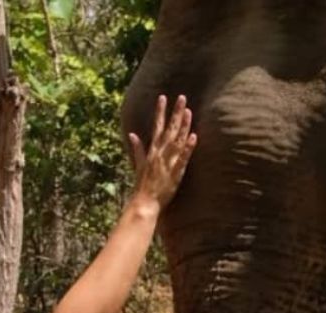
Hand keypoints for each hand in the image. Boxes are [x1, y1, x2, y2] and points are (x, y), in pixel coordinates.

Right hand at [128, 94, 197, 212]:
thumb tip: (132, 134)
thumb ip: (137, 149)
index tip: (163, 97)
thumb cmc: (142, 184)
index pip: (156, 126)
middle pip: (169, 129)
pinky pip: (183, 158)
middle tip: (182, 97)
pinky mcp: (175, 173)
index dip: (160, 111)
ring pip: (177, 140)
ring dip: (183, 125)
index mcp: (152, 151)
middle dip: (175, 112)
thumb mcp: (138, 164)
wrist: (144, 201)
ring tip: (189, 111)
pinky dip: (188, 148)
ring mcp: (167, 162)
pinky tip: (193, 137)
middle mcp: (159, 153)